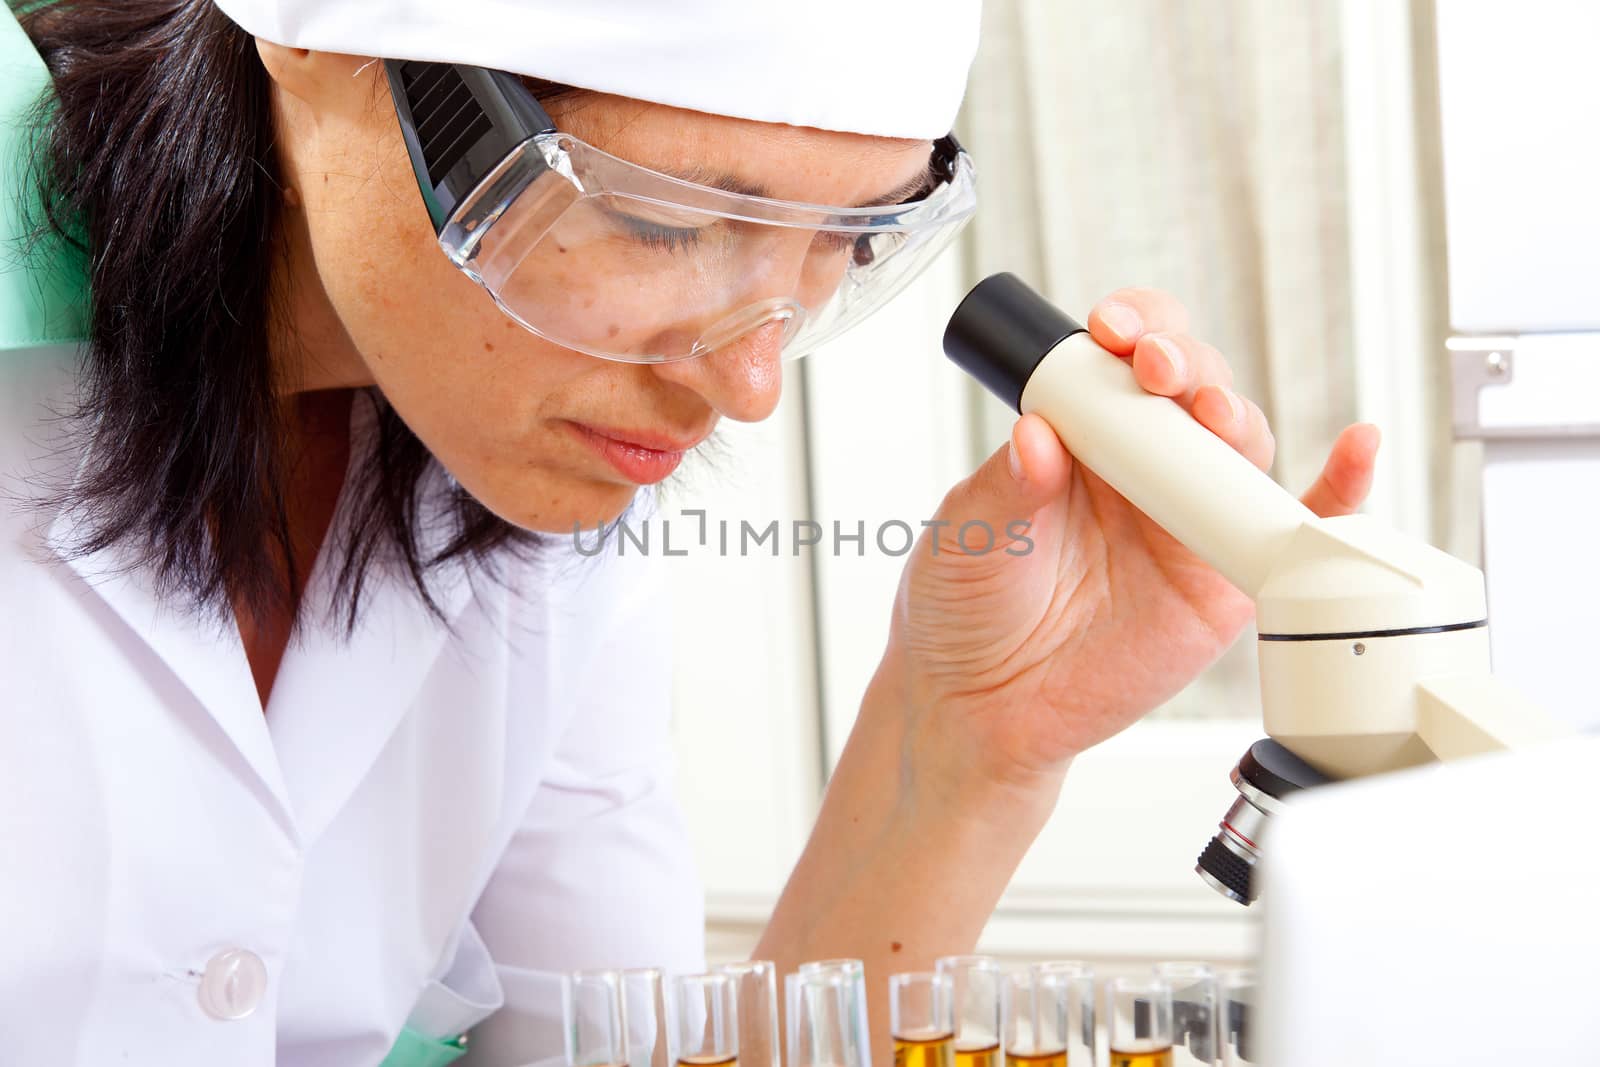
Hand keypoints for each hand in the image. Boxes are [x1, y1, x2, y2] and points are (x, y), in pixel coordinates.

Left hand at [879, 287, 1379, 810]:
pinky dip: (1340, 490)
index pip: (1118, 359)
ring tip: (1211, 413)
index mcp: (1080, 436)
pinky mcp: (1222, 580)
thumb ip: (1005, 485)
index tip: (1109, 330)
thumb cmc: (966, 608)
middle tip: (1155, 368)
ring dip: (1235, 415)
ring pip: (1238, 445)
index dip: (1128, 329)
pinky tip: (1357, 448)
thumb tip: (1038, 434)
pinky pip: (1292, 529)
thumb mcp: (967, 533)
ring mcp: (1187, 520)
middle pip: (1190, 387)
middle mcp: (1142, 468)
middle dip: (1184, 361)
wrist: (983, 708)